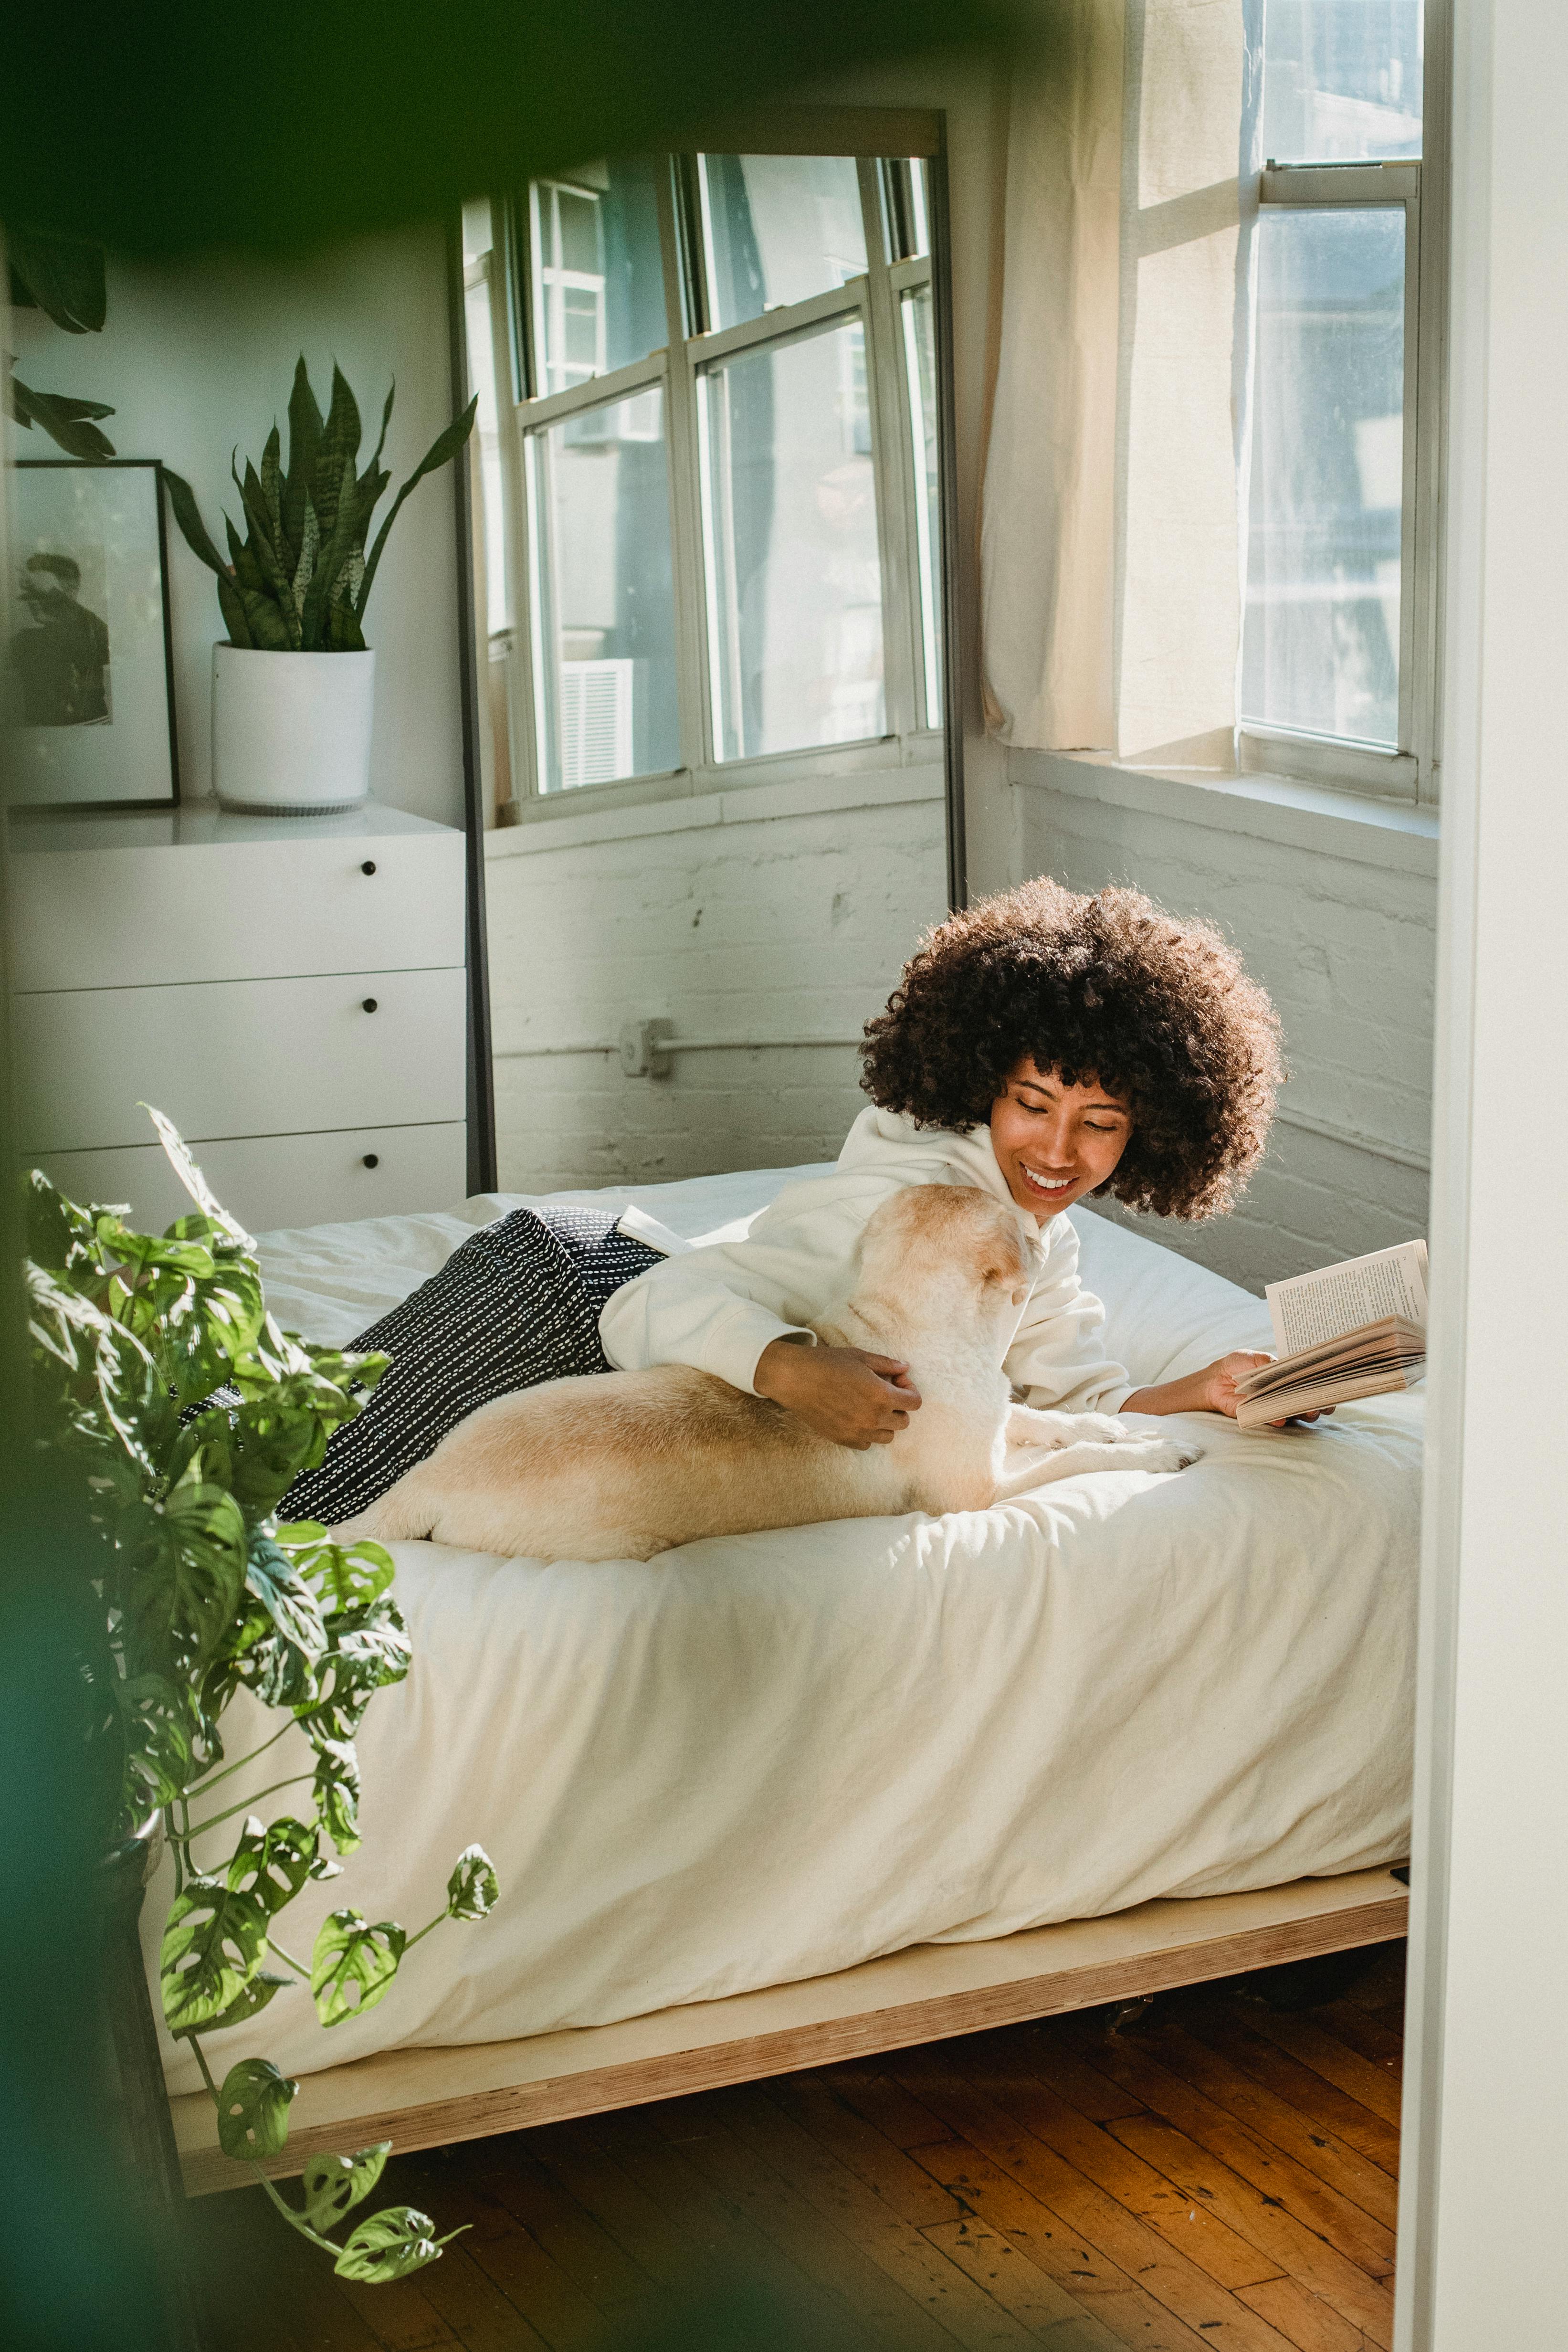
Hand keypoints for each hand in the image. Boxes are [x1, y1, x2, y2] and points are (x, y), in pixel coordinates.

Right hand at [755, 1339, 921, 1449]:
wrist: (794, 1379)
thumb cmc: (827, 1363)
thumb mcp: (860, 1357)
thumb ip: (887, 1364)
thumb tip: (905, 1368)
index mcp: (881, 1396)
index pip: (914, 1403)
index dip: (909, 1390)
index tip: (897, 1382)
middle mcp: (873, 1418)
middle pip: (904, 1421)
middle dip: (899, 1406)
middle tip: (884, 1392)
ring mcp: (858, 1432)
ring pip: (887, 1436)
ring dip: (885, 1422)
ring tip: (871, 1406)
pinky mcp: (843, 1439)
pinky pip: (867, 1444)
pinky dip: (867, 1433)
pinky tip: (857, 1417)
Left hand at [1200, 1351, 1331, 1425]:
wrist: (1216, 1379)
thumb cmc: (1238, 1365)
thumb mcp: (1255, 1357)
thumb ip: (1270, 1363)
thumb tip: (1284, 1367)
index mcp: (1287, 1379)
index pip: (1310, 1384)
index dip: (1323, 1388)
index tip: (1332, 1388)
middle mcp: (1284, 1395)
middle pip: (1307, 1403)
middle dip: (1317, 1404)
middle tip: (1322, 1403)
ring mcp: (1274, 1407)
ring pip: (1294, 1414)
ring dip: (1302, 1413)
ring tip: (1307, 1411)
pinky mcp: (1260, 1417)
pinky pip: (1273, 1421)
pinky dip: (1278, 1420)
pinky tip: (1282, 1418)